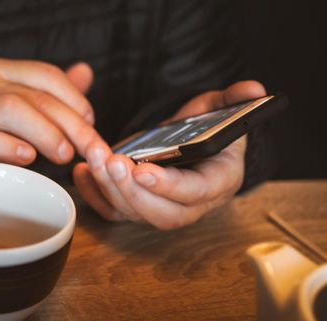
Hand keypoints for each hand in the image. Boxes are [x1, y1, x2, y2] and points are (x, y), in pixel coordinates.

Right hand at [0, 58, 103, 165]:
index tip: (91, 125)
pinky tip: (28, 157)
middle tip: (88, 147)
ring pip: (11, 108)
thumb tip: (85, 71)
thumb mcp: (22, 109)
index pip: (46, 75)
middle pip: (35, 95)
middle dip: (70, 123)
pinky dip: (9, 147)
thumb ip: (51, 93)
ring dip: (45, 133)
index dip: (76, 100)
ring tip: (63, 154)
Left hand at [73, 81, 266, 228]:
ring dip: (109, 188)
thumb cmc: (207, 131)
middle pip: (161, 213)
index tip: (142, 170)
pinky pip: (113, 212)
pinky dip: (94, 195)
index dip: (169, 185)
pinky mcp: (137, 207)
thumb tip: (255, 89)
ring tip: (93, 158)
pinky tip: (81, 173)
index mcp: (218, 183)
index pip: (195, 194)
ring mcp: (160, 209)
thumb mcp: (222, 111)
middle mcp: (190, 205)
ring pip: (133, 214)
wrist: (192, 148)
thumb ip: (234, 100)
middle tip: (110, 162)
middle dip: (132, 191)